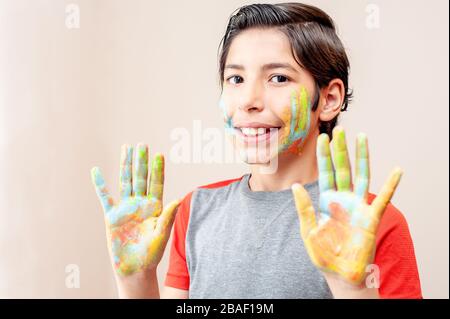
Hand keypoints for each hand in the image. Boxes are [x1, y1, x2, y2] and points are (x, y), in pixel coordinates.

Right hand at [91, 144, 179, 276]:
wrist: (135, 268)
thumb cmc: (152, 253)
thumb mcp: (162, 234)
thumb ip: (167, 217)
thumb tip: (179, 199)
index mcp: (154, 207)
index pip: (157, 184)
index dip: (158, 170)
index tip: (159, 155)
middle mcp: (140, 203)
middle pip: (141, 178)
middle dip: (141, 162)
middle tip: (142, 145)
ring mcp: (126, 208)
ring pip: (125, 182)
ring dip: (125, 165)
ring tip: (126, 148)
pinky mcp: (112, 216)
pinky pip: (104, 197)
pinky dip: (100, 184)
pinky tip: (96, 170)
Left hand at [292, 126, 401, 284]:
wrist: (340, 272)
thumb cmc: (323, 252)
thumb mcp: (308, 231)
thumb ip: (304, 208)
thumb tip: (295, 185)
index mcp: (327, 200)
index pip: (324, 172)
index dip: (323, 156)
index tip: (321, 138)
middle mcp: (343, 198)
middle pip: (342, 168)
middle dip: (340, 149)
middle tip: (340, 130)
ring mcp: (358, 206)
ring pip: (361, 175)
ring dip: (362, 156)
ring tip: (362, 137)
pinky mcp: (371, 217)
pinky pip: (383, 198)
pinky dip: (391, 185)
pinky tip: (397, 170)